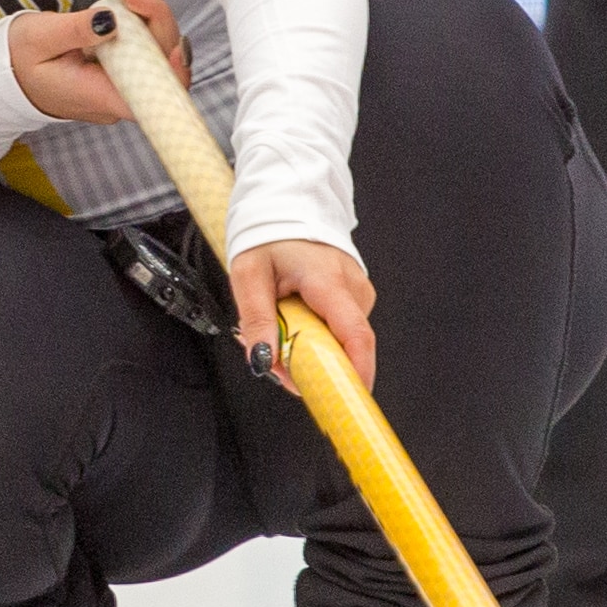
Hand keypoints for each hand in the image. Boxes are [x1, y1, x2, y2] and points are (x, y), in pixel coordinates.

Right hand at [11, 0, 187, 122]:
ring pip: (155, 43)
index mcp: (102, 95)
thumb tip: (112, 20)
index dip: (175, 73)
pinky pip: (141, 37)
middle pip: (161, 60)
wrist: (5, 71)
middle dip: (156, 17)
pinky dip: (139, 9)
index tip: (174, 46)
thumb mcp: (39, 41)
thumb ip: (75, 31)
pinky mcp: (119, 62)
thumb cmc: (17, 63)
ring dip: (149, 6)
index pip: (155, 97)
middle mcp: (118, 91)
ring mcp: (121, 77)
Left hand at [231, 237, 377, 392]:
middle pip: (344, 346)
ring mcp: (358, 292)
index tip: (347, 400)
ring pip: (339, 341)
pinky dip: (314, 336)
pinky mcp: (355, 297)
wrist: (286, 207)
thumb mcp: (248, 275)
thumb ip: (257, 320)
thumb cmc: (269, 236)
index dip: (355, 373)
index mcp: (328, 281)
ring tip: (279, 329)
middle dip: (312, 366)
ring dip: (309, 349)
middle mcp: (352, 288)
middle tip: (275, 360)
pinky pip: (338, 330)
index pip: (355, 336)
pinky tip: (294, 322)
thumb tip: (263, 359)